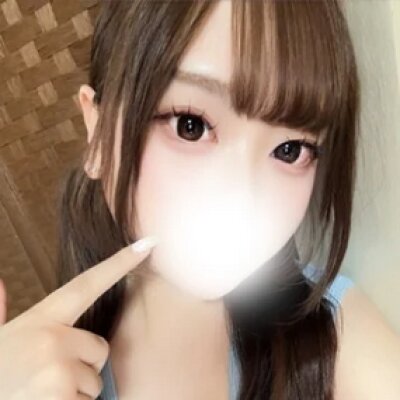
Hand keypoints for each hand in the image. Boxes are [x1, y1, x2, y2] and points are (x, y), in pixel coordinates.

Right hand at [0, 236, 157, 399]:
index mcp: (39, 321)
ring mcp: (57, 370)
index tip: (149, 243)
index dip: (121, 262)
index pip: (88, 284)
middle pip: (99, 349)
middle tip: (47, 380)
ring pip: (94, 381)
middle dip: (83, 367)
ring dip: (75, 393)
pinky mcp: (61, 398)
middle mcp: (52, 340)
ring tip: (41, 397)